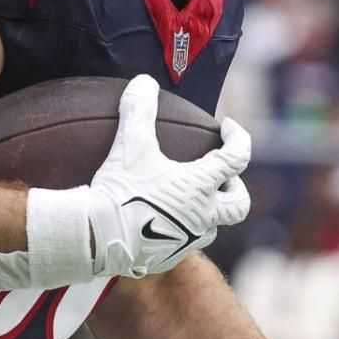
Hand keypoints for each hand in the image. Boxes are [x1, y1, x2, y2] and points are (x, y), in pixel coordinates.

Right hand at [81, 75, 249, 278]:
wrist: (99, 237)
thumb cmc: (120, 190)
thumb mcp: (129, 145)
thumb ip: (138, 109)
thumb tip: (143, 82)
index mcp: (200, 186)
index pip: (236, 158)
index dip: (238, 138)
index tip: (228, 127)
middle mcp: (202, 215)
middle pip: (238, 205)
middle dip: (236, 188)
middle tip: (223, 178)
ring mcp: (188, 239)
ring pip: (212, 227)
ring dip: (207, 211)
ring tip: (188, 200)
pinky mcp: (169, 257)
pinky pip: (184, 243)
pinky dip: (179, 229)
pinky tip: (158, 221)